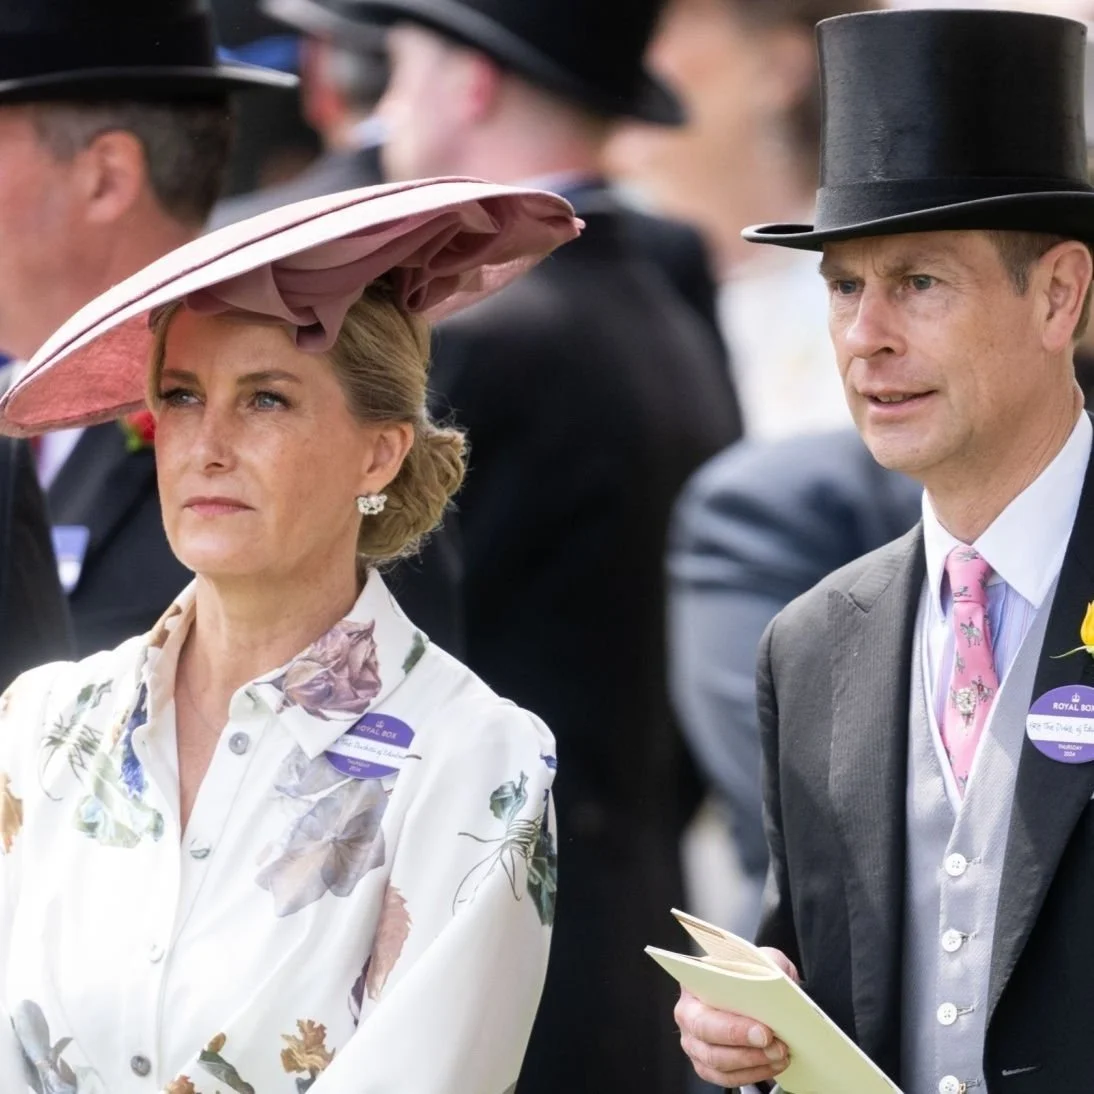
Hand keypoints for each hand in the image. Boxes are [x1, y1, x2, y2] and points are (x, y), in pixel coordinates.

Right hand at [674, 948, 798, 1086]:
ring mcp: (694, 1042)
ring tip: (778, 1054)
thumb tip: (776, 981)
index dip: (732, 1025)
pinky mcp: (705, 1064)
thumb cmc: (751, 974)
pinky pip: (726, 1078)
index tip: (763, 1031)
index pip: (704, 1006)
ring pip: (717, 1062)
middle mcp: (687, 1014)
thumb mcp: (761, 959)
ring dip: (753, 1062)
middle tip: (774, 1045)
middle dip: (745, 1046)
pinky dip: (752, 1074)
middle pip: (707, 1038)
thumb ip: (767, 965)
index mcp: (693, 984)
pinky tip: (771, 1065)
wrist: (756, 990)